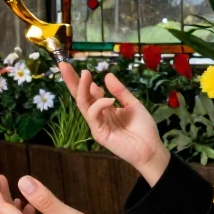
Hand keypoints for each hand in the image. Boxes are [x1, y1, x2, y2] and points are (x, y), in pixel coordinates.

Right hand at [58, 62, 169, 184]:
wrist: (151, 148)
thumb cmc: (143, 128)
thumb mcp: (133, 104)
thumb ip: (120, 91)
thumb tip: (107, 75)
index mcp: (106, 108)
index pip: (89, 92)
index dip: (83, 80)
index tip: (80, 66)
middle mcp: (99, 115)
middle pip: (80, 96)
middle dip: (72, 81)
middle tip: (63, 65)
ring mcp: (97, 124)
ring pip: (83, 104)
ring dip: (82, 88)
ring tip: (85, 73)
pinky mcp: (99, 133)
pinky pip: (93, 115)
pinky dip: (99, 105)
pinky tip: (109, 100)